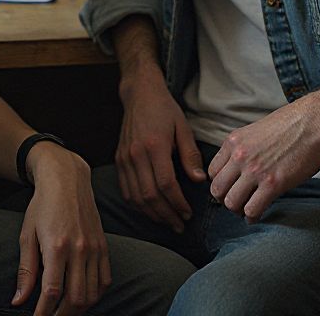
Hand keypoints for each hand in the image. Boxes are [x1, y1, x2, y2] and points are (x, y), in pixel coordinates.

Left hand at [12, 145, 111, 315]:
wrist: (67, 178)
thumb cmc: (42, 205)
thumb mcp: (27, 234)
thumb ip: (25, 270)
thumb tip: (18, 301)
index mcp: (57, 245)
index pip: (52, 293)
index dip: (43, 313)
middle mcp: (79, 248)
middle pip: (75, 299)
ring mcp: (94, 247)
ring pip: (92, 294)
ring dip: (77, 310)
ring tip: (64, 312)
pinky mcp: (103, 245)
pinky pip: (104, 280)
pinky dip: (95, 295)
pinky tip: (82, 297)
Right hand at [116, 66, 206, 231]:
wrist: (139, 94)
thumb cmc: (164, 109)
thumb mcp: (183, 127)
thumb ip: (190, 154)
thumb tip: (200, 180)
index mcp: (154, 145)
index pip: (165, 184)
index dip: (177, 203)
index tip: (188, 213)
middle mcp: (136, 154)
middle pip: (149, 195)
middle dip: (166, 215)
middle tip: (180, 225)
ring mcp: (124, 158)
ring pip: (135, 196)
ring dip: (152, 214)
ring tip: (167, 222)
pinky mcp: (119, 159)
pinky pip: (126, 189)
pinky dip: (137, 205)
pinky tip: (150, 210)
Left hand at [208, 99, 319, 222]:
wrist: (313, 122)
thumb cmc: (289, 126)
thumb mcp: (255, 132)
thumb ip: (242, 149)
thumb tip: (237, 170)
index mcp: (233, 141)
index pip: (212, 172)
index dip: (221, 183)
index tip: (231, 188)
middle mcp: (239, 156)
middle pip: (217, 189)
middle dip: (225, 199)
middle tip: (237, 202)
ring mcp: (255, 170)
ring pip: (231, 202)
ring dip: (238, 209)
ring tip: (248, 208)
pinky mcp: (273, 184)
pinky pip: (252, 209)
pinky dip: (252, 216)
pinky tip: (258, 213)